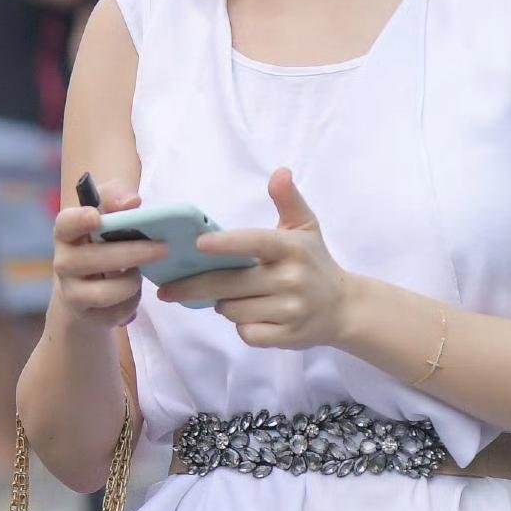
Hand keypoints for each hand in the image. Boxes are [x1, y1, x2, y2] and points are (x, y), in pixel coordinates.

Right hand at [51, 179, 165, 330]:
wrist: (90, 287)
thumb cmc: (103, 242)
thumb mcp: (109, 214)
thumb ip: (117, 199)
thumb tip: (132, 202)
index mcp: (66, 233)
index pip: (65, 224)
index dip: (79, 220)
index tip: (97, 217)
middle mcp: (63, 263)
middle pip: (95, 260)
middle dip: (133, 254)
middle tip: (163, 248)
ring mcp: (71, 292)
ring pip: (106, 292)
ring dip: (131, 282)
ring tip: (137, 273)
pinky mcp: (85, 315)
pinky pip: (115, 312)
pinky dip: (131, 302)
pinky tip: (131, 292)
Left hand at [159, 169, 347, 348]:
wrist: (343, 308)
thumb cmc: (314, 263)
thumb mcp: (306, 228)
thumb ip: (289, 200)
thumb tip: (280, 173)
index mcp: (292, 248)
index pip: (256, 243)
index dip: (227, 244)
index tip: (198, 245)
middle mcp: (291, 279)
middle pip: (230, 284)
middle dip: (194, 287)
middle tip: (167, 290)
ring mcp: (290, 310)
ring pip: (234, 310)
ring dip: (224, 305)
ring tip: (232, 297)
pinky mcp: (287, 337)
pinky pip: (247, 333)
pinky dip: (242, 326)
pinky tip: (250, 316)